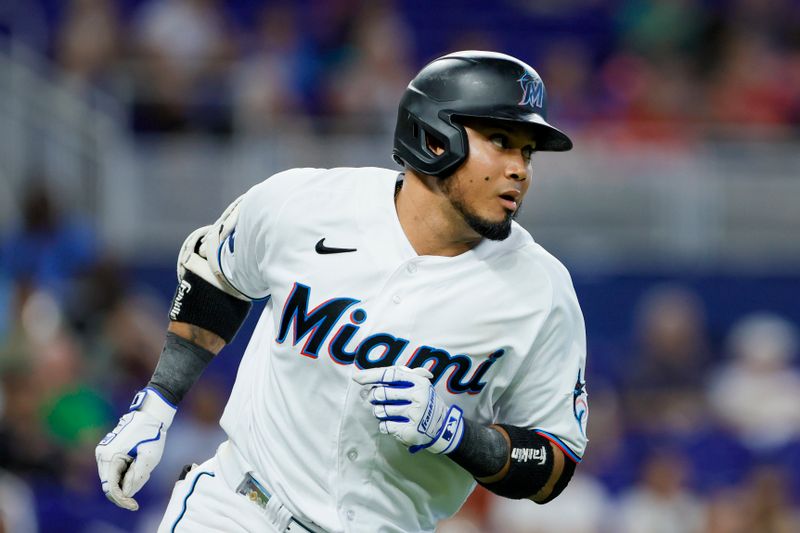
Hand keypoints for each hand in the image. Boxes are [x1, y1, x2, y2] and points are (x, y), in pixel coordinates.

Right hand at [95, 388, 175, 509]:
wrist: (150, 414)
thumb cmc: (151, 434)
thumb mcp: (149, 457)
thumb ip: (137, 476)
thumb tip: (126, 492)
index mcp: (110, 456)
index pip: (110, 488)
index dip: (121, 500)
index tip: (134, 505)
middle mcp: (102, 454)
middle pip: (109, 484)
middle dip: (126, 487)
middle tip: (145, 475)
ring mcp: (103, 451)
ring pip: (112, 477)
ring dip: (127, 478)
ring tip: (143, 464)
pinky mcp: (107, 450)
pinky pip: (114, 469)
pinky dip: (126, 471)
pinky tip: (138, 461)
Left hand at [353, 365, 463, 453]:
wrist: (443, 427)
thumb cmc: (426, 402)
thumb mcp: (421, 384)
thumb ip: (402, 376)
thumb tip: (367, 375)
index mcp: (419, 382)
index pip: (391, 374)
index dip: (372, 375)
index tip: (357, 377)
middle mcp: (418, 397)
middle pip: (382, 393)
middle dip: (373, 397)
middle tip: (375, 399)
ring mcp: (415, 415)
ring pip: (381, 411)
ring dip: (379, 412)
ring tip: (387, 413)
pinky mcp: (410, 431)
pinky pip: (385, 426)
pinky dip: (385, 425)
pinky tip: (394, 424)